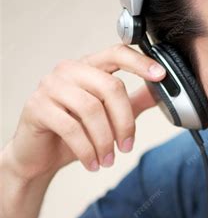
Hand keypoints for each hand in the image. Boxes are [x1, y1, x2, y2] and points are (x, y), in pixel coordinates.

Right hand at [4, 43, 165, 180]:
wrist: (39, 156)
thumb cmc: (74, 133)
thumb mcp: (109, 116)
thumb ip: (133, 101)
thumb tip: (161, 92)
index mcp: (88, 67)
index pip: (116, 54)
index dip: (140, 63)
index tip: (161, 76)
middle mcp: (68, 70)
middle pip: (110, 86)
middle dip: (125, 121)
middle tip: (127, 146)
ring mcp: (50, 86)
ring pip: (91, 109)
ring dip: (105, 140)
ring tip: (108, 160)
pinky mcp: (37, 107)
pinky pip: (71, 128)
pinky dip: (87, 150)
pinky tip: (93, 163)